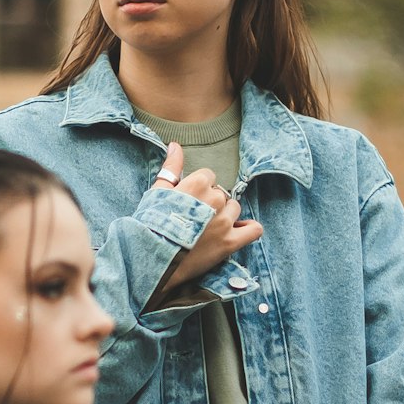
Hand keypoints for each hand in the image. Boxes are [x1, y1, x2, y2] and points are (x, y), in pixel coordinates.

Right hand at [151, 143, 262, 290]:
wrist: (152, 258)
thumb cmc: (150, 224)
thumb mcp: (157, 191)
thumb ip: (171, 167)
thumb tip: (175, 145)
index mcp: (197, 183)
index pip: (208, 177)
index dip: (198, 190)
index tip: (188, 203)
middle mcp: (215, 199)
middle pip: (222, 193)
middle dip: (211, 204)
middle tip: (195, 219)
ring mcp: (224, 222)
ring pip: (235, 209)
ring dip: (225, 216)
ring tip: (208, 229)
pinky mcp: (229, 243)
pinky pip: (254, 230)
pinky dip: (249, 229)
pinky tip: (238, 231)